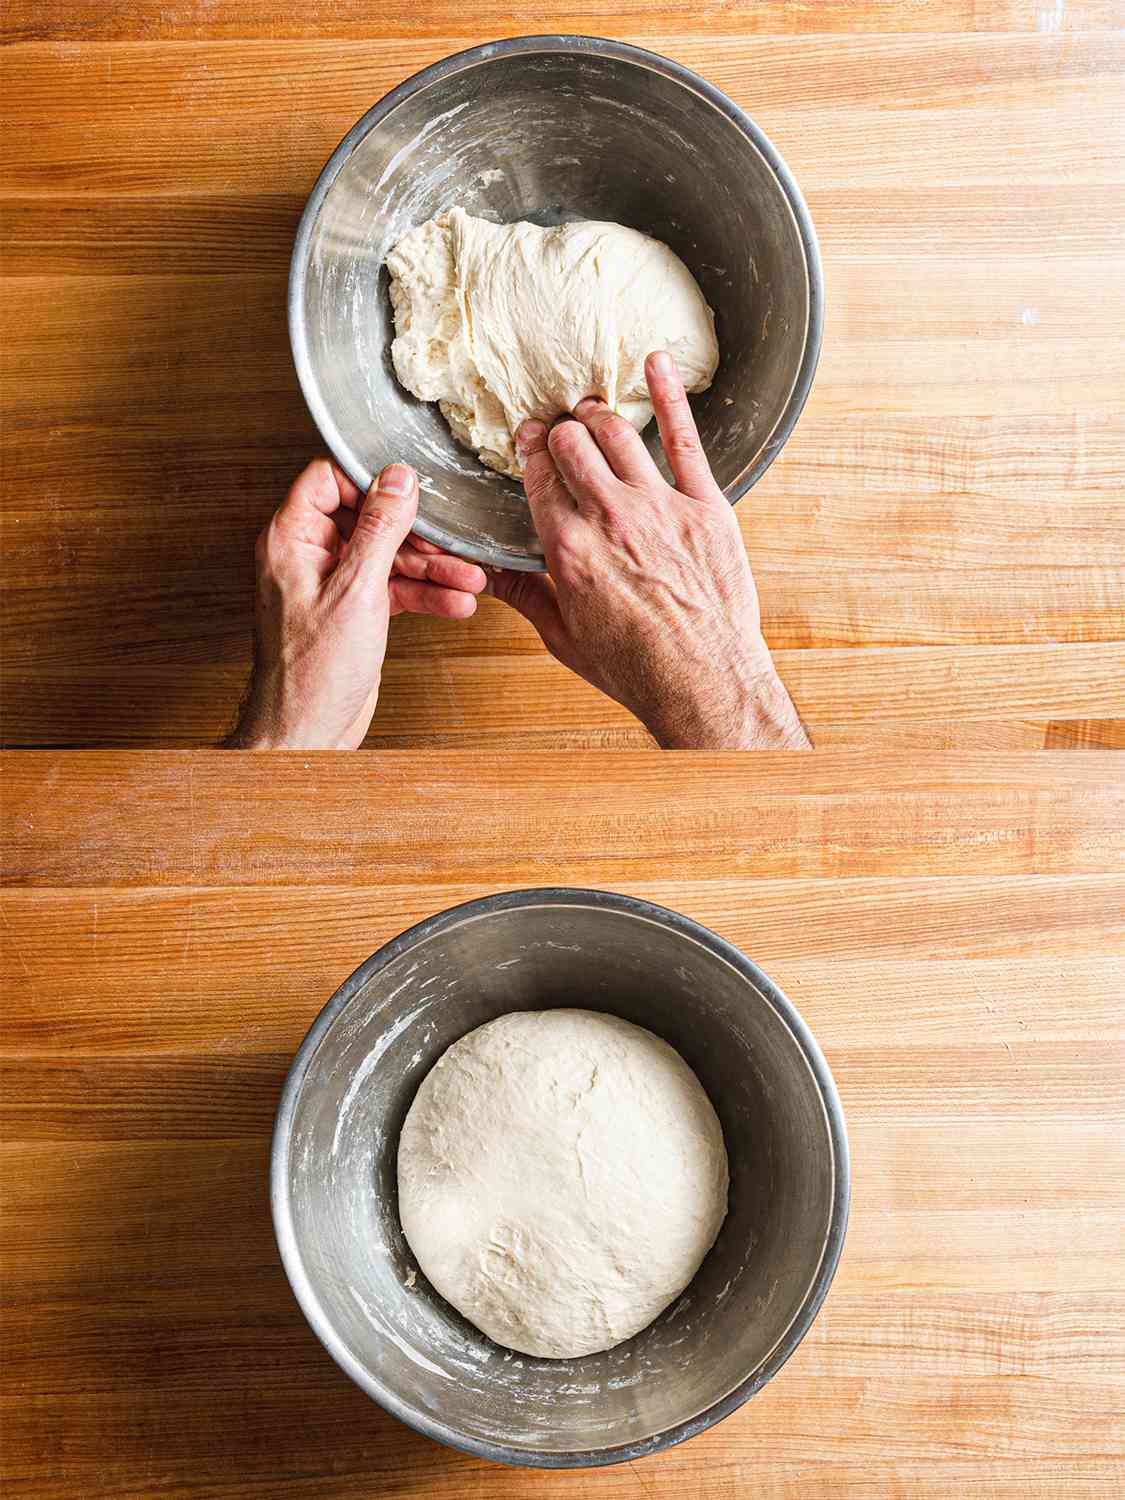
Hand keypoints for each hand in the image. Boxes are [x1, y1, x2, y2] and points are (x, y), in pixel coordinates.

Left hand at [227, 459, 485, 748]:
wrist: (308, 732)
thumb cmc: (312, 673)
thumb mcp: (356, 589)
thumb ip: (378, 529)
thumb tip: (396, 480)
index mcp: (291, 540)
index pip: (329, 481)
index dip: (371, 483)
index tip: (411, 493)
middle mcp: (309, 557)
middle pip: (369, 520)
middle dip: (417, 535)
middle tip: (453, 546)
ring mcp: (333, 585)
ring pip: (389, 557)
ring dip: (431, 568)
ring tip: (469, 579)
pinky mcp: (354, 611)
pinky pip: (394, 588)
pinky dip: (424, 595)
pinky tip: (455, 602)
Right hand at [488, 352, 808, 748]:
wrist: (703, 681)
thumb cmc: (635, 667)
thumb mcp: (564, 636)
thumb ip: (524, 594)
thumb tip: (486, 572)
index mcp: (569, 548)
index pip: (540, 478)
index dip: (530, 454)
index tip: (528, 443)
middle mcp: (610, 518)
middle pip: (572, 446)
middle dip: (560, 433)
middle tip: (560, 430)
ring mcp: (660, 507)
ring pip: (617, 434)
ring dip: (598, 415)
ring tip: (593, 411)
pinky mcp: (706, 506)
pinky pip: (684, 437)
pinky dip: (670, 394)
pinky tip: (657, 365)